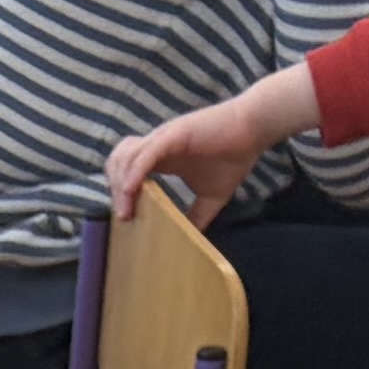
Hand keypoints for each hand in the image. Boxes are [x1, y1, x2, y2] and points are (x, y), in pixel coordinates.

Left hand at [100, 72, 308, 227]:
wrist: (255, 128)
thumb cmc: (234, 156)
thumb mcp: (212, 197)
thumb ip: (197, 216)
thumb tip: (191, 239)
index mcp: (161, 157)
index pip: (126, 170)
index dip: (119, 192)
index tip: (125, 218)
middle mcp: (157, 145)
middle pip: (118, 162)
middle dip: (113, 188)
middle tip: (123, 215)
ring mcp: (164, 138)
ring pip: (126, 156)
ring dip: (120, 183)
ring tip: (125, 210)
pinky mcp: (175, 134)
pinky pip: (146, 154)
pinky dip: (135, 172)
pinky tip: (131, 192)